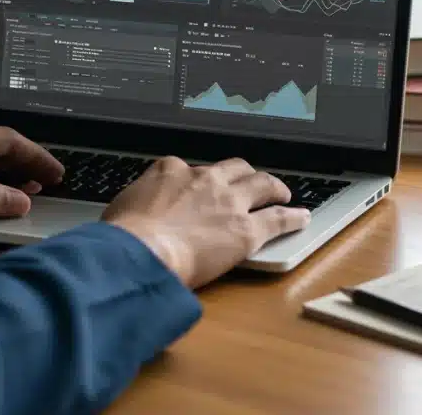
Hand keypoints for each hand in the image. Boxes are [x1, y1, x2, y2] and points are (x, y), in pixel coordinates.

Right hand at [102, 157, 309, 288]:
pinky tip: (301, 217)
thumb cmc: (123, 238)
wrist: (140, 253)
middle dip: (243, 174)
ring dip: (274, 187)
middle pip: (233, 168)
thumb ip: (136, 204)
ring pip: (261, 184)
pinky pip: (278, 219)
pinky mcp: (246, 230)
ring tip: (281, 192)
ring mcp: (228, 203)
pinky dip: (292, 217)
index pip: (191, 169)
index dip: (199, 179)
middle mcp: (204, 180)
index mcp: (170, 171)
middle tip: (249, 181)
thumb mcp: (121, 208)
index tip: (200, 187)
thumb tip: (132, 215)